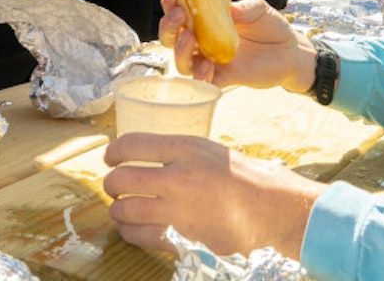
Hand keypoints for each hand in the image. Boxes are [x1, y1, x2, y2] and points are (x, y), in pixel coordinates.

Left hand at [104, 133, 323, 258]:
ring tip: (123, 208)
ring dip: (118, 210)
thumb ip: (177, 154)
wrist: (273, 210)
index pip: (131, 144)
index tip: (110, 158)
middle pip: (120, 180)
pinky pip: (139, 236)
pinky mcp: (180, 239)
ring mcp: (177, 211)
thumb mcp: (211, 151)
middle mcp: (177, 177)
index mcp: (186, 149)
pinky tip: (135, 228)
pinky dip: (131, 232)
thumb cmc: (247, 178)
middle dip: (111, 184)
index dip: (113, 152)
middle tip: (115, 187)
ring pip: (124, 210)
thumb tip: (144, 158)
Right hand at [158, 0, 315, 92]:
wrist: (291, 52)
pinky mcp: (223, 77)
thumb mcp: (260, 9)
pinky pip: (203, 82)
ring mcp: (211, 59)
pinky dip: (200, 77)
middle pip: (171, 37)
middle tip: (180, 16)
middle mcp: (204, 39)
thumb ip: (245, 7)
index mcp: (207, 18)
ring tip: (190, 38)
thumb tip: (230, 8)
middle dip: (168, 26)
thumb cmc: (271, 27)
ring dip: (180, 50)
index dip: (170, 2)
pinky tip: (207, 67)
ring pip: (182, 61)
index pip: (180, 9)